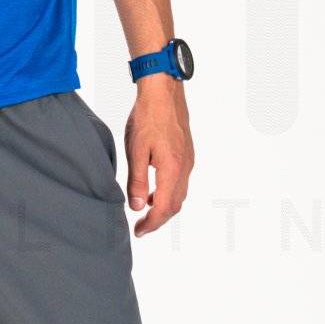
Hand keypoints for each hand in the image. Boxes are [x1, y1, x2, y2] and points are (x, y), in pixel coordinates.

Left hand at [124, 76, 193, 235]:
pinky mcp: (187, 153)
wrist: (164, 91)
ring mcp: (188, 161)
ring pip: (179, 194)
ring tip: (145, 210)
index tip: (138, 232)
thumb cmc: (147, 117)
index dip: (151, 224)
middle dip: (159, 219)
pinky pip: (181, 181)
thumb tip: (138, 208)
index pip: (165, 208)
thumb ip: (138, 182)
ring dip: (164, 206)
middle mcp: (185, 168)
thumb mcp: (136, 151)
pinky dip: (169, 192)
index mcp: (173, 170)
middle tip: (141, 226)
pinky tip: (154, 189)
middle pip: (175, 205)